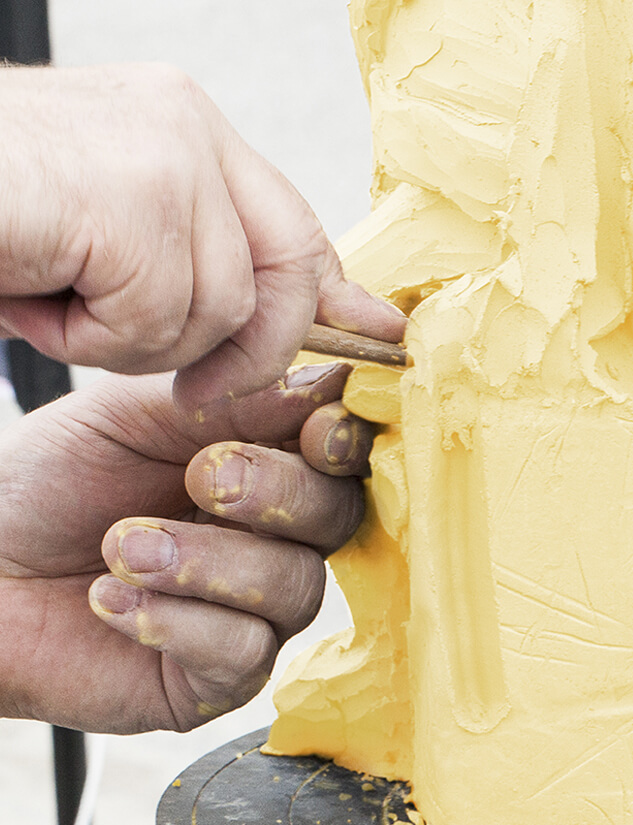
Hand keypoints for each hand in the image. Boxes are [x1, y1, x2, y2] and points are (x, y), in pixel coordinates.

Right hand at [0, 63, 404, 410]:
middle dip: (252, 349)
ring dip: (133, 338)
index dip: (335, 292)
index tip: (378, 335)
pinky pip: (157, 316)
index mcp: (184, 132)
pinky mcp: (135, 198)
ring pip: (217, 309)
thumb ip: (191, 263)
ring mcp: (165, 156)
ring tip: (62, 297)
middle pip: (289, 268)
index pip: (294, 223)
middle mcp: (187, 128)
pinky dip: (93, 336)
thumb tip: (279, 317)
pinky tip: (41, 293)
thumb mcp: (104, 242)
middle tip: (193, 388)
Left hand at [0, 362, 373, 732]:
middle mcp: (271, 537)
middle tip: (205, 477)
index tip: (313, 430)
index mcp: (262, 461)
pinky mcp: (216, 677)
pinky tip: (112, 600)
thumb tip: (328, 383)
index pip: (339, 453)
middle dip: (278, 491)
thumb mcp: (131, 413)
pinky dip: (179, 622)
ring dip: (211, 561)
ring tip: (123, 545)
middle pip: (337, 517)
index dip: (342, 440)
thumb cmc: (54, 480)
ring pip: (296, 588)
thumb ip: (227, 399)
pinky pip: (244, 655)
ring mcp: (250, 609)